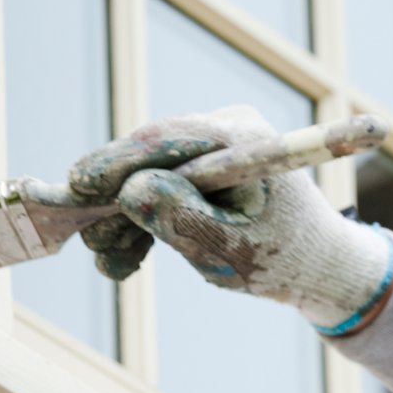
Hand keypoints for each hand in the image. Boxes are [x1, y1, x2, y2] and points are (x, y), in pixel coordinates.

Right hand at [68, 107, 392, 335]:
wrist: (317, 264)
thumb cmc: (281, 260)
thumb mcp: (228, 250)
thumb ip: (182, 220)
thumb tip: (130, 191)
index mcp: (243, 139)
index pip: (165, 140)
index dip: (115, 163)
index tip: (74, 186)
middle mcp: (228, 127)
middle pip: (149, 155)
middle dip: (114, 201)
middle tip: (92, 245)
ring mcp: (216, 143)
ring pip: (148, 172)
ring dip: (125, 217)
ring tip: (113, 262)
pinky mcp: (205, 163)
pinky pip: (161, 182)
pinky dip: (143, 216)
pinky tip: (128, 253)